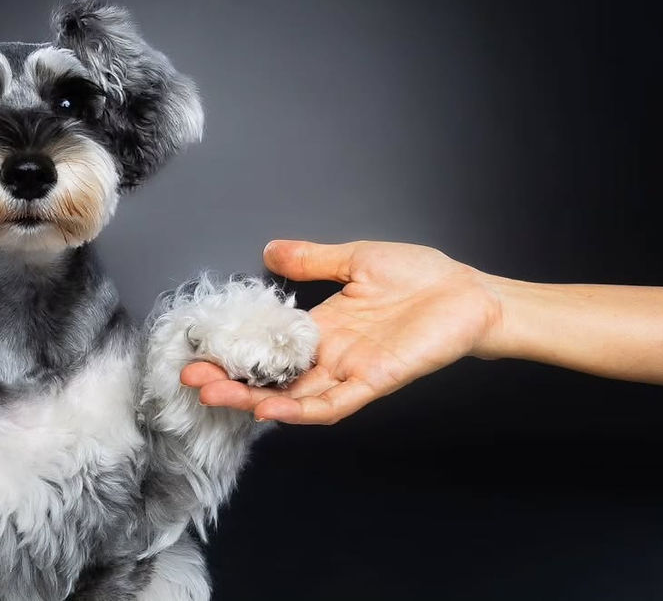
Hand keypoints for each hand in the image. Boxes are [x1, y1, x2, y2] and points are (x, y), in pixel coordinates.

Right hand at [181, 240, 501, 424]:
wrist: (469, 294)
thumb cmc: (421, 276)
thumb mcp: (356, 259)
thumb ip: (312, 260)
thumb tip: (270, 250)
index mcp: (325, 325)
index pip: (271, 345)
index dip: (237, 349)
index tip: (202, 345)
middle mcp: (331, 354)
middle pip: (273, 379)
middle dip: (232, 381)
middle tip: (193, 377)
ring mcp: (350, 371)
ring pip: (294, 397)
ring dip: (254, 400)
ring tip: (216, 394)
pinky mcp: (374, 381)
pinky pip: (332, 405)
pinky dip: (301, 411)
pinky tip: (271, 411)